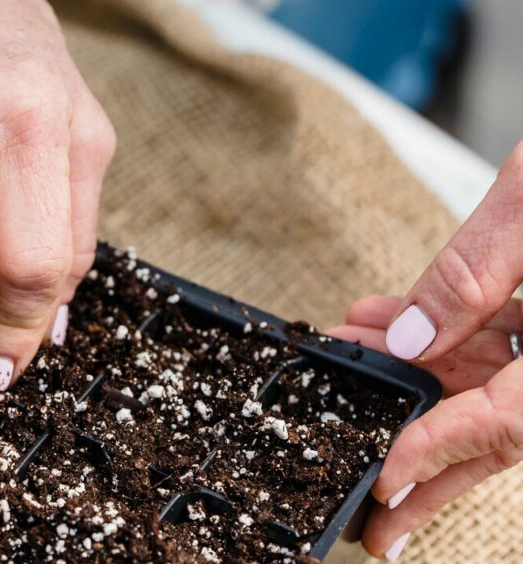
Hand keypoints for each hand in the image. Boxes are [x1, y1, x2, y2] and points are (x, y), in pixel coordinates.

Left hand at [328, 142, 522, 559]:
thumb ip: (473, 271)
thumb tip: (410, 336)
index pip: (508, 423)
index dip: (440, 452)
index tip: (385, 478)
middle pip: (501, 427)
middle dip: (431, 467)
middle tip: (374, 512)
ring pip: (494, 379)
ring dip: (416, 374)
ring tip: (346, 369)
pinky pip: (505, 334)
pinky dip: (446, 328)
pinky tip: (385, 320)